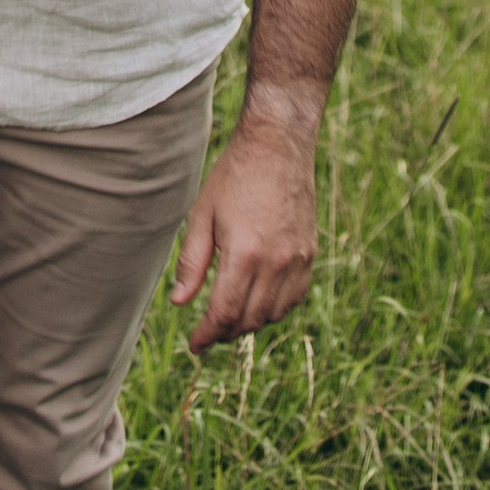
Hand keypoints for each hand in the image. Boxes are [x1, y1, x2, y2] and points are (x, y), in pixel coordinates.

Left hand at [168, 119, 319, 353]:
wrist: (278, 146)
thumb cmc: (234, 176)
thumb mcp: (202, 215)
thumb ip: (192, 263)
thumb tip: (180, 303)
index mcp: (245, 252)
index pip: (225, 313)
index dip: (207, 334)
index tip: (194, 344)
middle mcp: (276, 262)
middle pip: (250, 320)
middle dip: (226, 333)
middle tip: (208, 333)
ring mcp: (298, 259)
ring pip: (274, 314)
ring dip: (250, 324)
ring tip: (229, 318)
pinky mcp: (310, 254)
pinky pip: (295, 298)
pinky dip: (275, 309)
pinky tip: (258, 302)